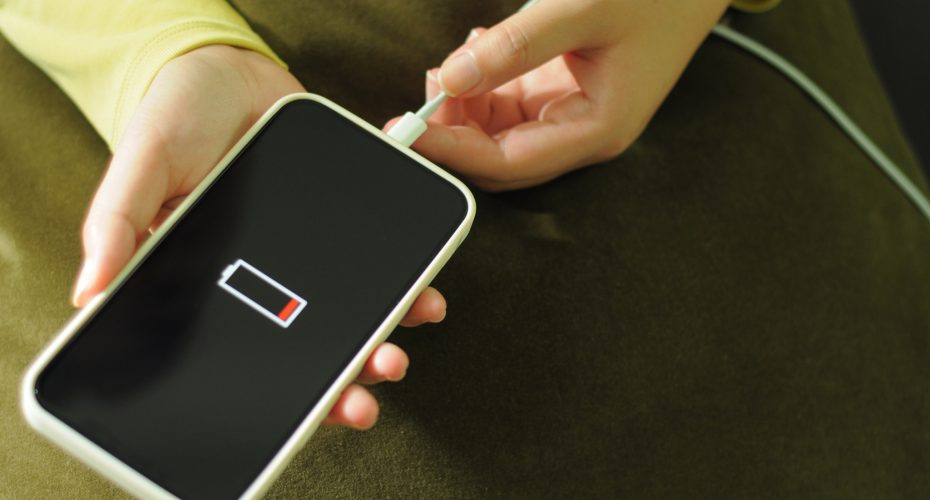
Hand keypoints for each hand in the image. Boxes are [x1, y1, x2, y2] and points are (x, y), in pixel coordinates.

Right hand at [71, 45, 444, 429]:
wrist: (230, 72)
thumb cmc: (175, 120)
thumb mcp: (141, 167)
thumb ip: (118, 225)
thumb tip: (89, 294)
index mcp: (206, 284)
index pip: (240, 354)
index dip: (272, 395)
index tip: (300, 421)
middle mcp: (263, 283)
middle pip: (304, 351)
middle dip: (338, 384)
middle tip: (361, 401)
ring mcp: (306, 260)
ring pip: (349, 319)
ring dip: (376, 344)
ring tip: (394, 357)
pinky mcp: (342, 230)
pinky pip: (378, 268)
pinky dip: (404, 287)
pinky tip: (421, 298)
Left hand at [394, 0, 729, 190]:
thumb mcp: (583, 8)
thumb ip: (516, 46)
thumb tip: (453, 80)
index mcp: (597, 129)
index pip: (508, 163)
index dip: (453, 152)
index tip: (408, 132)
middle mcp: (583, 131)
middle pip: (500, 157)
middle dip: (457, 130)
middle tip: (430, 86)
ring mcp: (574, 112)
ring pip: (501, 131)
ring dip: (468, 104)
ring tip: (458, 58)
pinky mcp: (565, 89)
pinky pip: (512, 103)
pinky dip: (486, 83)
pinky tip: (482, 48)